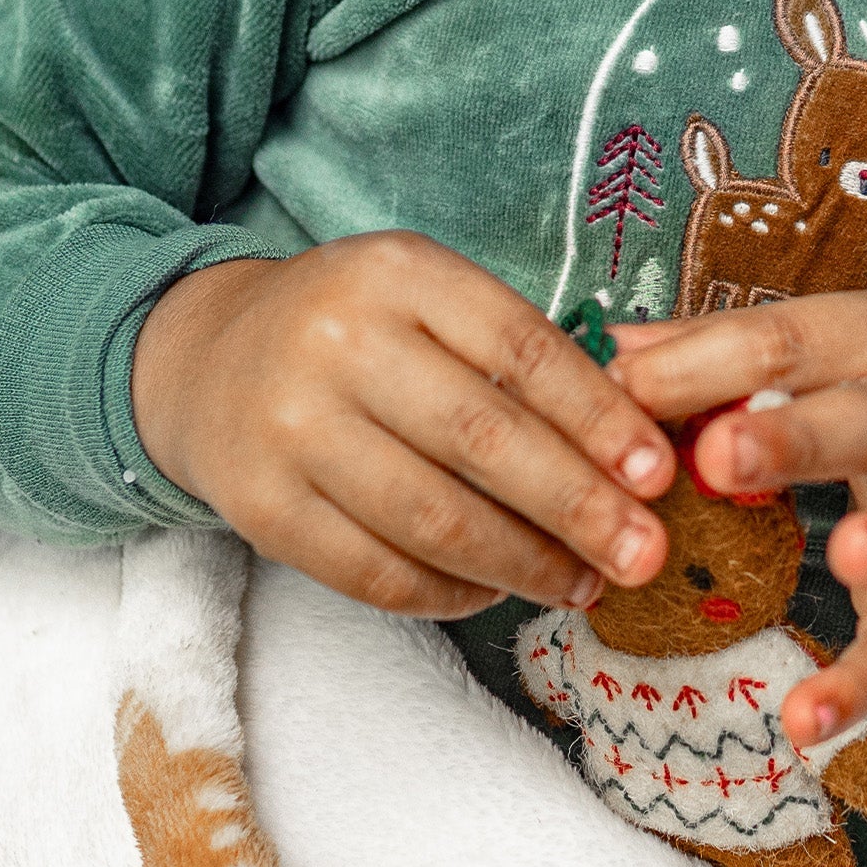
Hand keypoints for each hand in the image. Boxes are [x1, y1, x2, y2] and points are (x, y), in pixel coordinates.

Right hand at [131, 235, 675, 617]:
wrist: (209, 356)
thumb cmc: (357, 328)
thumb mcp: (429, 297)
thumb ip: (516, 352)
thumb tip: (630, 445)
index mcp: (401, 272)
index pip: (522, 348)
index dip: (598, 417)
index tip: (658, 472)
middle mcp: (340, 340)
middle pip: (483, 439)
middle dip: (578, 507)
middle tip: (643, 553)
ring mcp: (291, 426)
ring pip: (433, 518)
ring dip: (524, 564)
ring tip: (582, 584)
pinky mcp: (259, 506)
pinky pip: (373, 571)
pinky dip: (448, 593)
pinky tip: (495, 593)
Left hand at [610, 293, 866, 748]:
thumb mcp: (819, 349)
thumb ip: (715, 351)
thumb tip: (613, 350)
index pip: (788, 341)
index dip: (704, 364)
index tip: (624, 386)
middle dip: (796, 439)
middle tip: (718, 456)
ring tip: (844, 558)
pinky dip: (866, 684)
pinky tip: (805, 721)